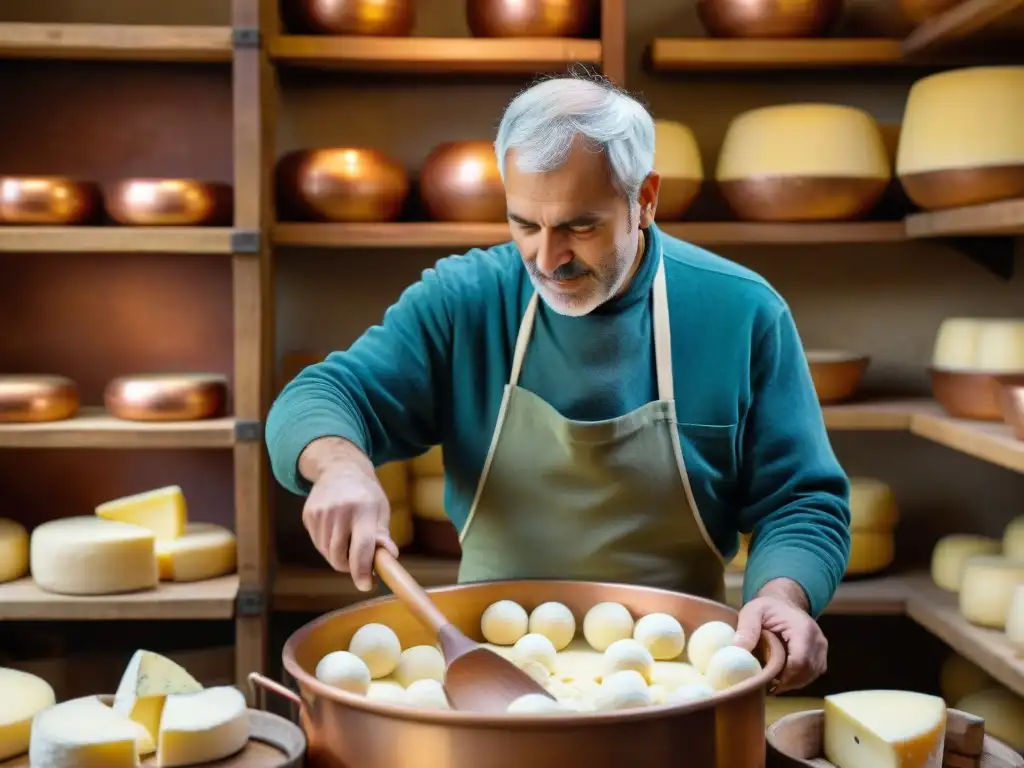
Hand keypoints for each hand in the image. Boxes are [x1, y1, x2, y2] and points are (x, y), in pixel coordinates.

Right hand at [301, 455, 398, 591]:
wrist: (339, 468)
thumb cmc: (366, 493)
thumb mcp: (380, 509)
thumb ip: (382, 534)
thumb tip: (389, 556)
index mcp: (363, 509)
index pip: (361, 548)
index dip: (363, 571)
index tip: (366, 585)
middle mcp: (339, 511)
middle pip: (339, 556)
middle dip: (351, 567)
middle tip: (362, 565)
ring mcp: (320, 513)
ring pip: (327, 553)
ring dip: (340, 557)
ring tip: (350, 543)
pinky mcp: (308, 516)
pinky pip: (318, 544)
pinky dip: (329, 547)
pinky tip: (337, 532)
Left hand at [734, 578, 827, 692]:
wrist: (783, 602)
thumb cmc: (767, 607)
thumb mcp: (752, 611)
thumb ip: (747, 629)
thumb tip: (738, 651)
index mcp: (802, 629)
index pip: (800, 661)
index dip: (785, 677)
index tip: (767, 683)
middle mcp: (817, 639)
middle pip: (807, 671)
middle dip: (787, 682)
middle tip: (767, 685)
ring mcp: (822, 648)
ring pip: (811, 674)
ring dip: (792, 682)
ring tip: (773, 681)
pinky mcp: (821, 654)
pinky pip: (813, 673)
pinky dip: (798, 678)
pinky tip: (783, 676)